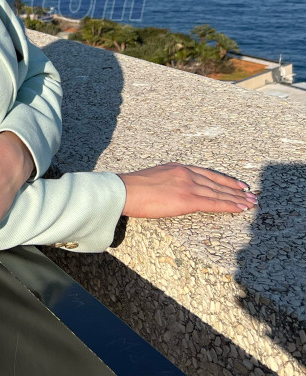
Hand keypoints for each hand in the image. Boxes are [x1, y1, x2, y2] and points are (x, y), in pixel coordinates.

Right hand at [118, 163, 256, 217]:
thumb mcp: (153, 177)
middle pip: (217, 182)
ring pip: (219, 193)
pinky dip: (229, 206)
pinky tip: (240, 208)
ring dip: (237, 199)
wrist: (124, 190)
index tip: (237, 184)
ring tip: (251, 203)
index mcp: (177, 167)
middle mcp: (186, 173)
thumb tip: (171, 191)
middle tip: (250, 194)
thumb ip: (167, 181)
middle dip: (235, 189)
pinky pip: (214, 203)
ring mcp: (188, 185)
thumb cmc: (131, 188)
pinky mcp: (188, 199)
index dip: (224, 180)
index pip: (207, 174)